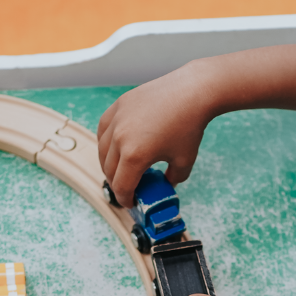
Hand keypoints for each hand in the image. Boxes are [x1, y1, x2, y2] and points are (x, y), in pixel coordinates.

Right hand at [98, 62, 213, 206]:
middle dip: (117, 183)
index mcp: (135, 155)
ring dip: (108, 164)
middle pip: (109, 170)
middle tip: (127, 188)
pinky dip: (105, 142)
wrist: (193, 92)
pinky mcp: (119, 105)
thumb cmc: (190, 126)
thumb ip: (172, 179)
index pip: (121, 186)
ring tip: (120, 169)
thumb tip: (165, 184)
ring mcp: (117, 119)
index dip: (125, 199)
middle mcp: (120, 138)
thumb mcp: (184, 162)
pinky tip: (114, 147)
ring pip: (102, 150)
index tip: (131, 203)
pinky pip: (103, 129)